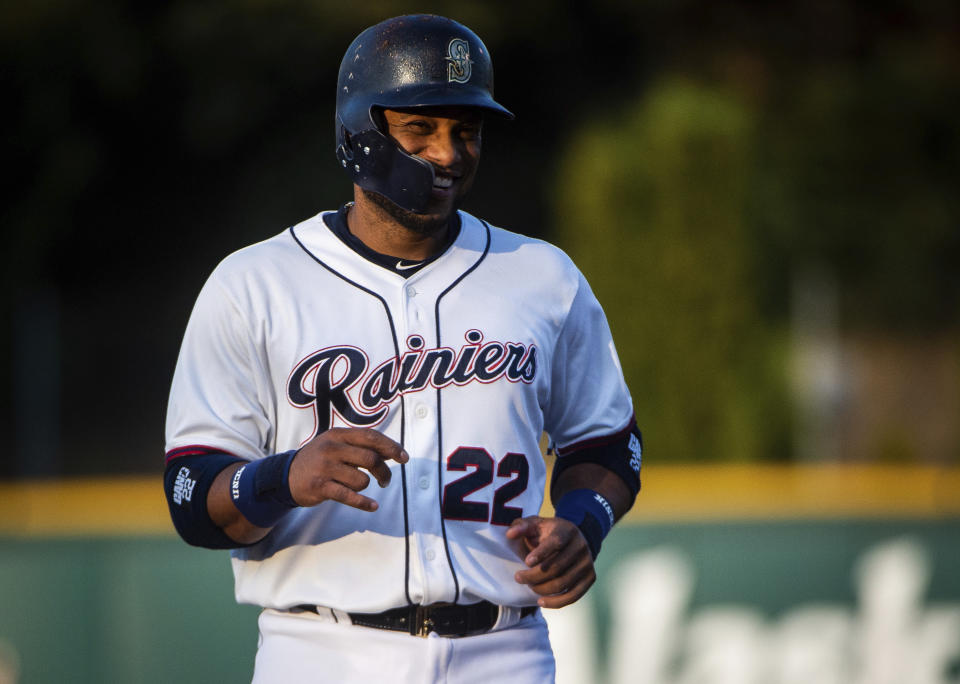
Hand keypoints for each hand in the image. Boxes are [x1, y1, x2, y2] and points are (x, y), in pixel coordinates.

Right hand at [288, 428, 408, 511]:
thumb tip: (392, 451)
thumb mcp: (336, 444)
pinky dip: (364, 503)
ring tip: (359, 487)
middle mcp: (331, 448)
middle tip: (385, 480)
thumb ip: (360, 445)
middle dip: (384, 471)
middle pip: (370, 458)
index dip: (391, 446)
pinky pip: (349, 496)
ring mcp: (325, 468)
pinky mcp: (320, 487)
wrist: (285, 475)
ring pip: (361, 480)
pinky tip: (373, 506)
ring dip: (366, 486)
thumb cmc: (319, 459)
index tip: (404, 457)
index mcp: (338, 434)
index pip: (370, 436)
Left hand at [505, 515, 595, 608]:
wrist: (572, 538)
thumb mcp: (535, 524)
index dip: (541, 553)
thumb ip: (521, 527)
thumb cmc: (548, 532)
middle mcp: (581, 546)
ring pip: (563, 583)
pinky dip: (556, 602)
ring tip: (529, 586)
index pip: (556, 542)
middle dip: (534, 576)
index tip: (526, 562)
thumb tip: (510, 534)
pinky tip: (541, 601)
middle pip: (557, 567)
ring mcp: (587, 563)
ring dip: (542, 589)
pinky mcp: (590, 577)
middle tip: (518, 577)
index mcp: (567, 531)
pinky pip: (574, 595)